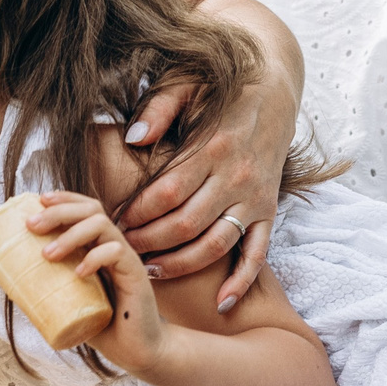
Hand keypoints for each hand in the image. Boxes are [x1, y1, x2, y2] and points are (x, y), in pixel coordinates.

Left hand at [25, 192, 169, 374]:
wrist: (137, 351)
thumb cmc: (103, 327)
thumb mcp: (70, 303)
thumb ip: (49, 288)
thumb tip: (8, 280)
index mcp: (98, 247)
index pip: (85, 208)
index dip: (64, 198)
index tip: (38, 200)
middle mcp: (113, 246)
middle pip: (91, 209)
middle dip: (59, 211)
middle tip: (32, 226)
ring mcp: (126, 258)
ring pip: (102, 225)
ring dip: (71, 235)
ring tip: (48, 254)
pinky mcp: (136, 274)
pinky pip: (117, 252)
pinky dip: (94, 258)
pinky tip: (79, 274)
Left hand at [116, 71, 291, 311]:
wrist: (275, 85)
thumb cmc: (219, 85)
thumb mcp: (185, 82)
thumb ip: (159, 109)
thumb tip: (133, 139)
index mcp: (212, 146)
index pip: (166, 193)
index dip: (136, 213)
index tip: (111, 221)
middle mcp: (237, 176)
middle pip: (186, 224)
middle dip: (148, 242)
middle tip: (120, 249)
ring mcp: (255, 196)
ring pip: (215, 244)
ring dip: (181, 264)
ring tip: (150, 271)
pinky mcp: (270, 209)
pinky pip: (257, 253)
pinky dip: (241, 281)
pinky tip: (221, 303)